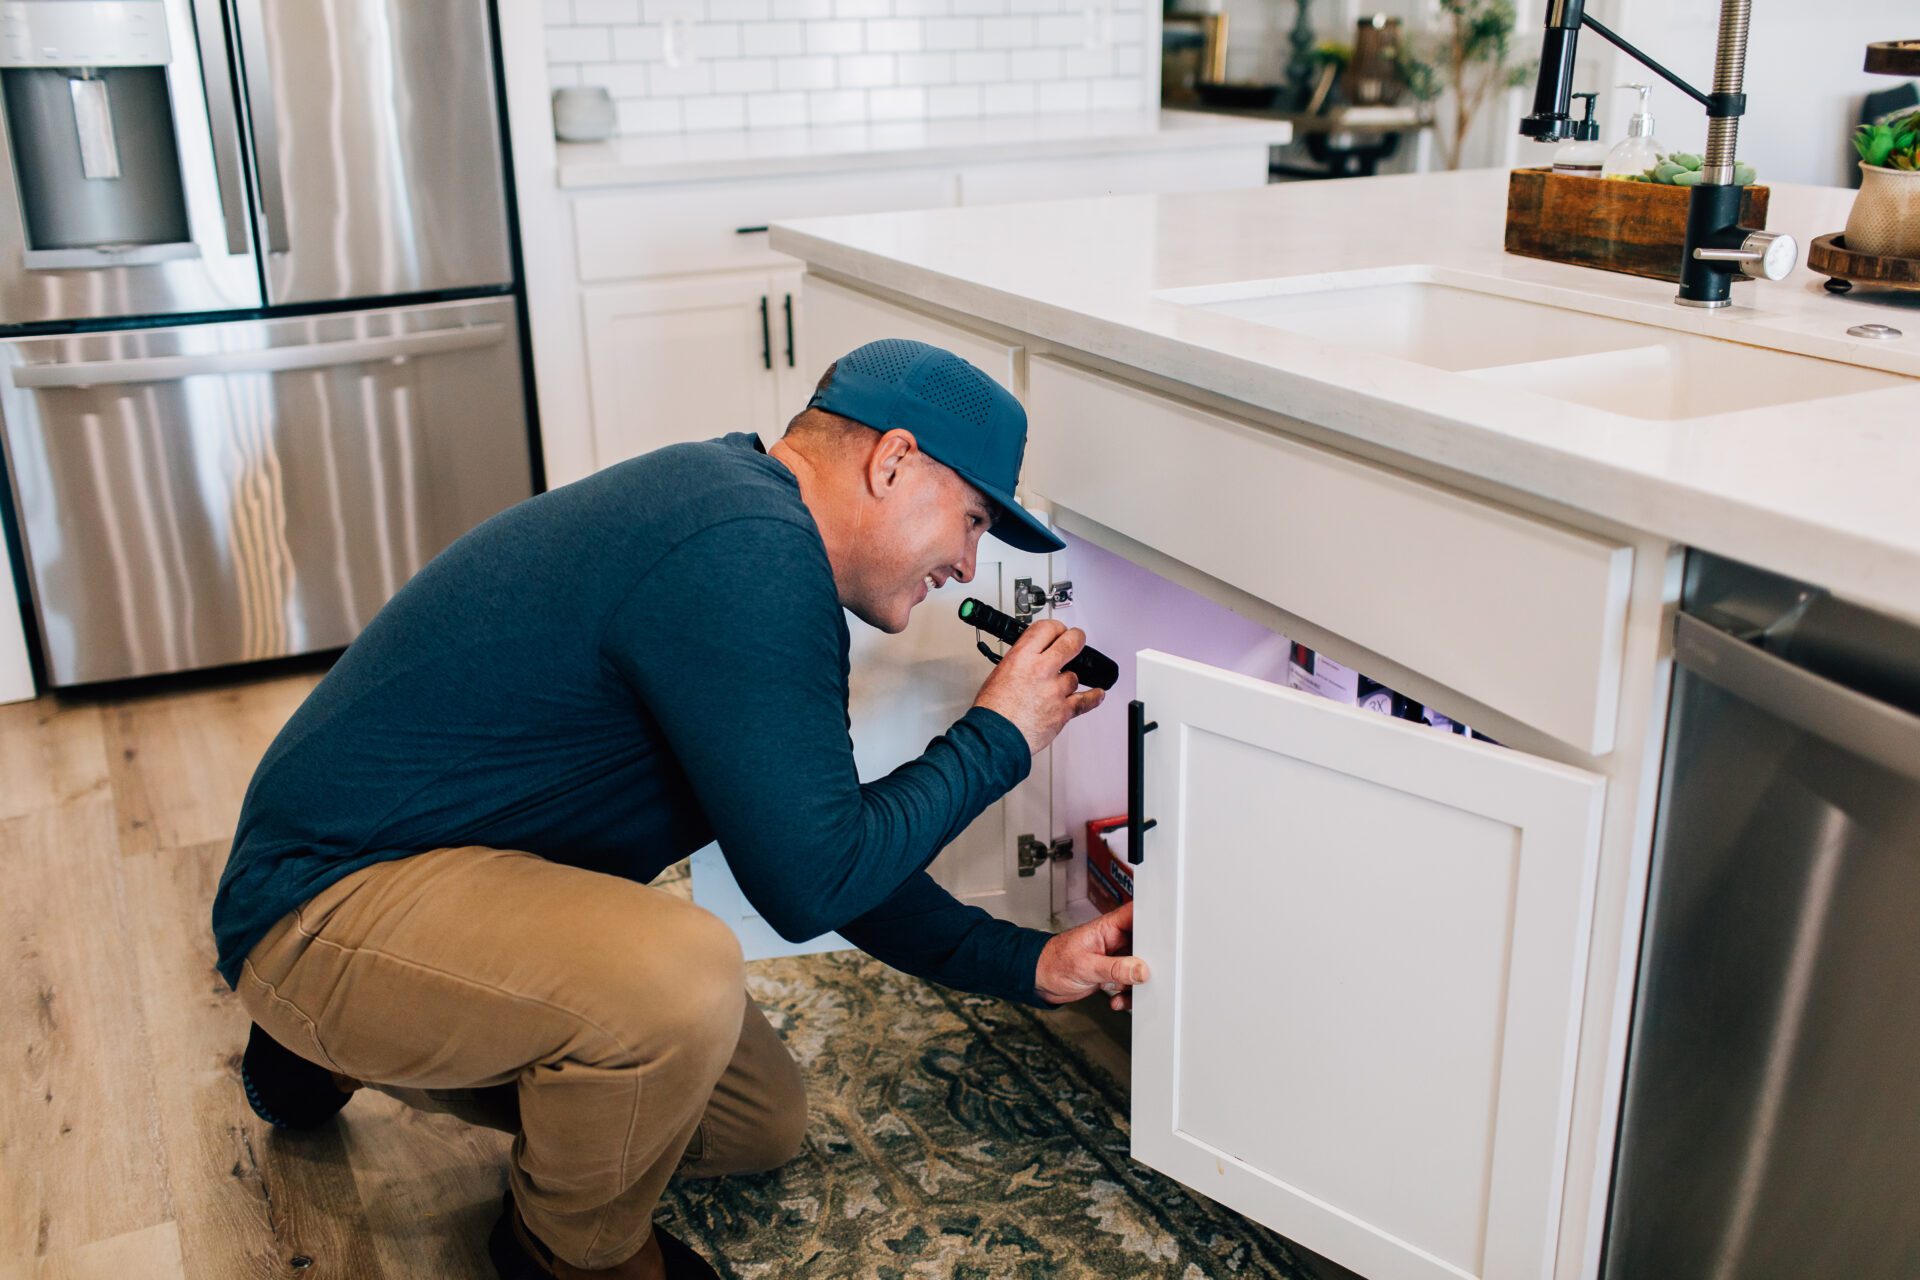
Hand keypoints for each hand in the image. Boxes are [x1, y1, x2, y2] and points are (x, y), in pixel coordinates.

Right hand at [972, 619, 1104, 756]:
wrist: (995, 737)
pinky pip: (1086, 701)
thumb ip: (1020, 663)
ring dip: (1069, 680)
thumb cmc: (993, 711)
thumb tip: (1031, 660)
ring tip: (1061, 685)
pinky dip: (1093, 697)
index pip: (1047, 628)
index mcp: (1022, 657)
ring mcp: (1055, 690)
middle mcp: (1041, 669)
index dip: (1055, 628)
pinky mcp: (1063, 711)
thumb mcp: (999, 673)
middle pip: (1071, 643)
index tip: (1058, 631)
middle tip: (1076, 639)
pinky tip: (1097, 693)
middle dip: (1076, 639)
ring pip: (1074, 676)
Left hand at [1035, 900, 1147, 1010]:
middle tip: (1149, 975)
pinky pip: (1130, 983)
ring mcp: (1115, 957)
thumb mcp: (1085, 966)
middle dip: (1150, 962)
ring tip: (1124, 992)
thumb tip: (1141, 970)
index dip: (1156, 921)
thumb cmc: (1053, 962)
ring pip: (1140, 967)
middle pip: (1146, 945)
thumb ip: (1115, 968)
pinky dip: (1127, 994)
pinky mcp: (1113, 973)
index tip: (1169, 936)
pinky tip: (1116, 999)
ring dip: (1136, 984)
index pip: (1138, 915)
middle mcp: (1116, 940)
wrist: (1039, 980)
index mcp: (1109, 927)